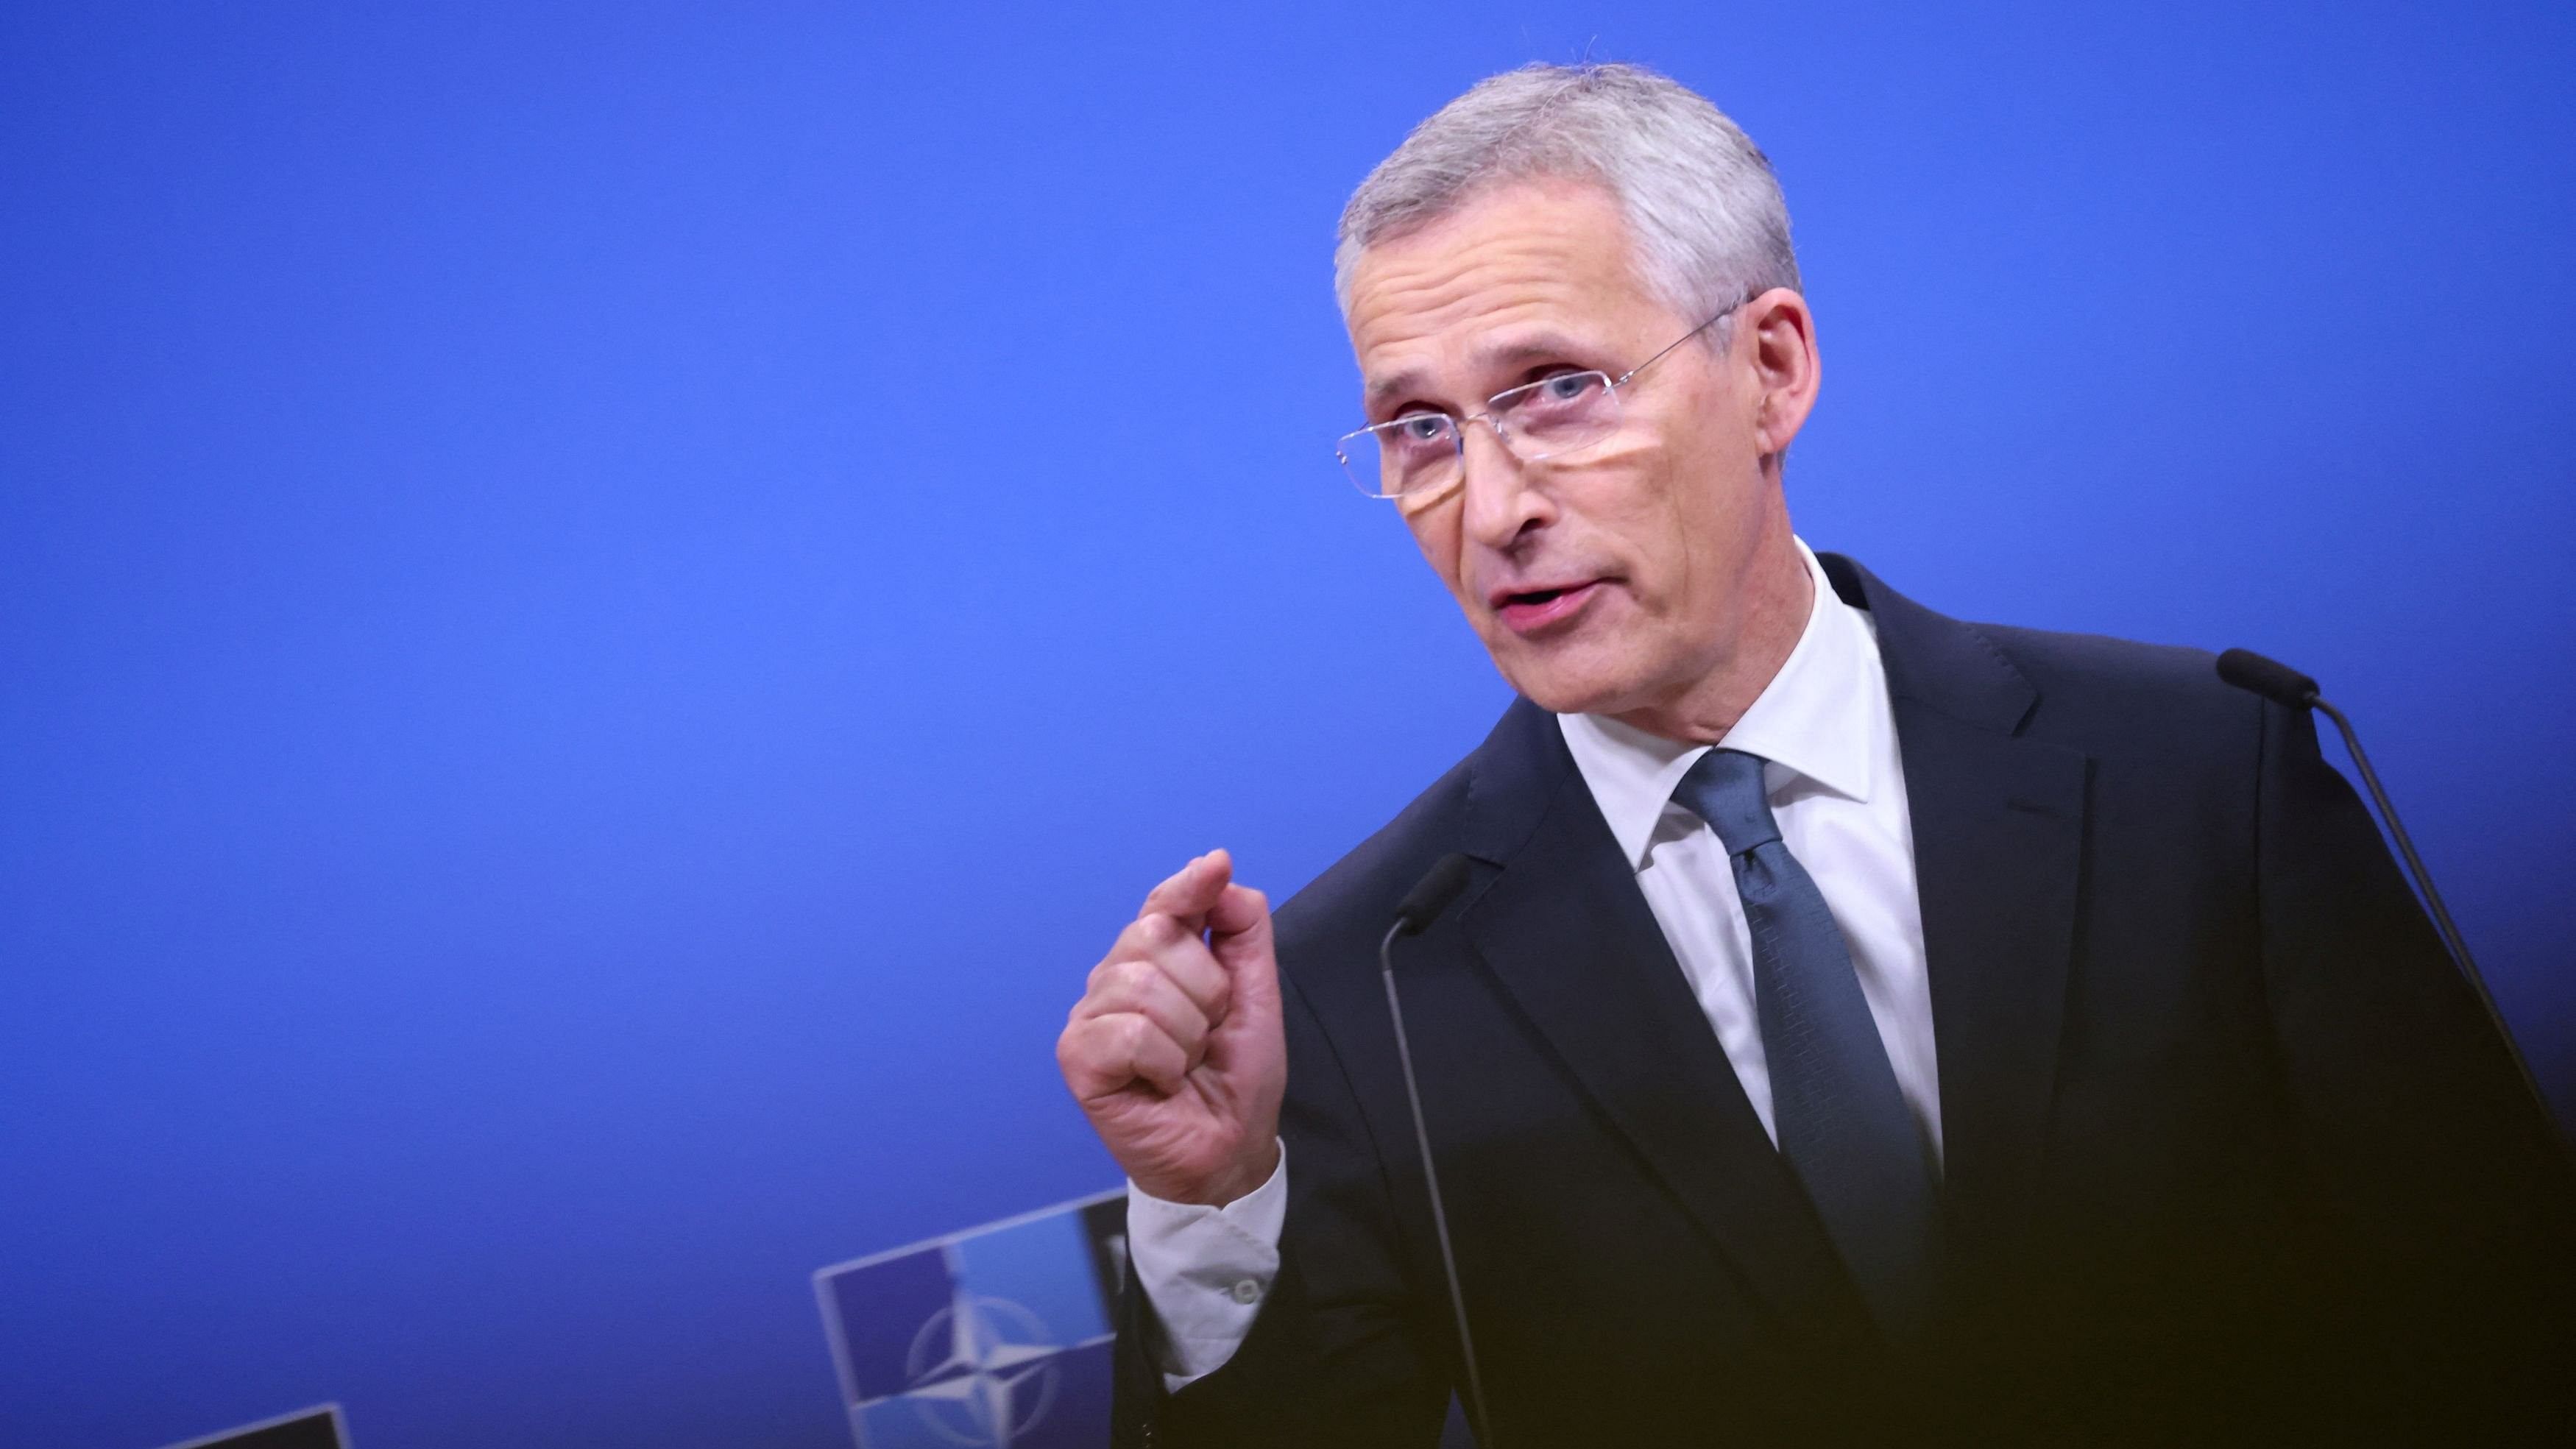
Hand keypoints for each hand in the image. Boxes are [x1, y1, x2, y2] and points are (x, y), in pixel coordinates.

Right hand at [1057, 850, 1284, 1205]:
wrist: (1230, 1148)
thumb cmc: (1236, 1077)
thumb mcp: (1256, 993)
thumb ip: (1241, 928)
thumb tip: (1216, 867)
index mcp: (1156, 960)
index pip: (1164, 903)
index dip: (1189, 885)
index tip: (1217, 867)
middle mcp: (1115, 979)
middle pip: (1155, 935)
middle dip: (1205, 989)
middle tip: (1208, 1034)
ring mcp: (1091, 1016)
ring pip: (1143, 986)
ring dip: (1187, 1034)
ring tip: (1185, 1064)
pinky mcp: (1078, 1057)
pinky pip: (1128, 1032)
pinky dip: (1163, 1062)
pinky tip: (1161, 1082)